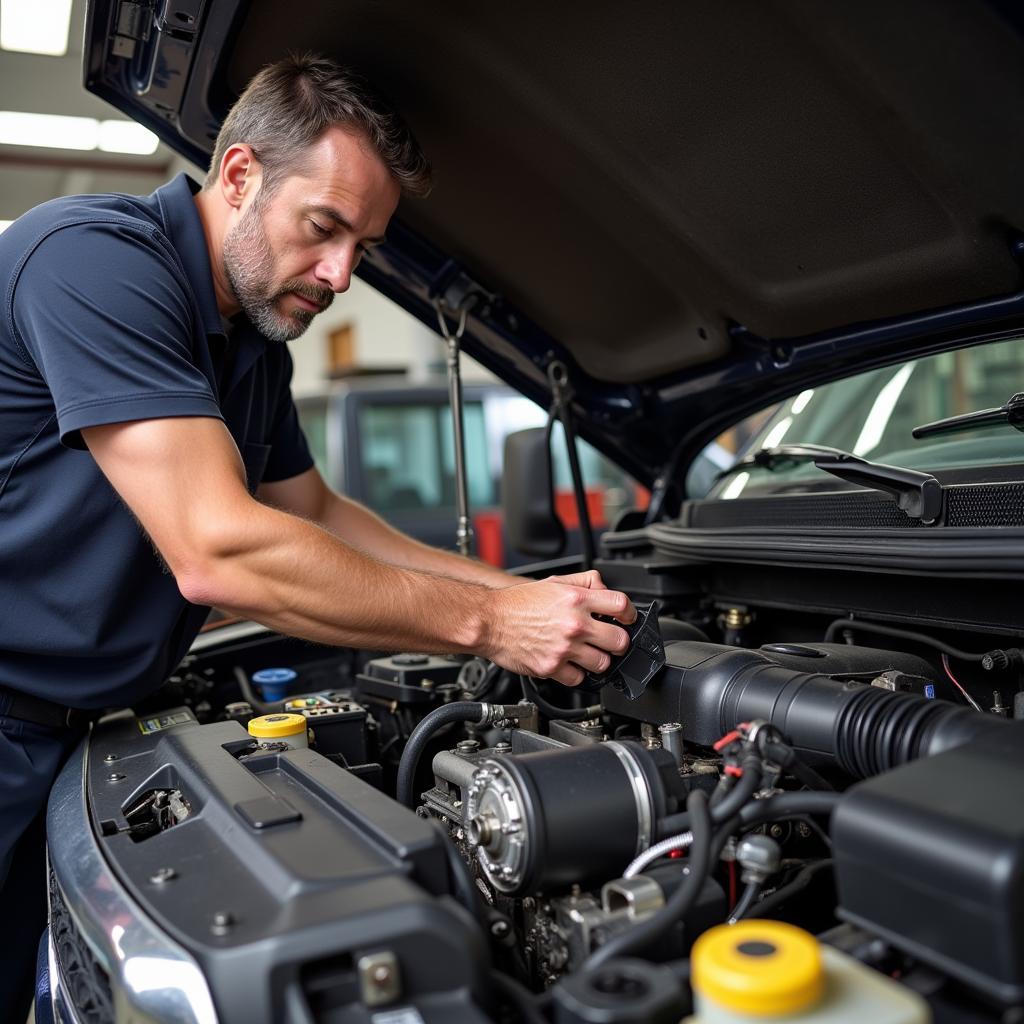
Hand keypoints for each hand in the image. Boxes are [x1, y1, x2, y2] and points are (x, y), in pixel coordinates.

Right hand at [482, 575, 636, 686]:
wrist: (489, 621)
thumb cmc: (517, 603)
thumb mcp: (553, 582)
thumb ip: (583, 582)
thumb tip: (604, 588)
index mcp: (576, 599)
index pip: (622, 605)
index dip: (630, 613)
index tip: (628, 619)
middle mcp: (574, 624)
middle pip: (620, 640)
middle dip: (618, 641)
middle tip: (610, 641)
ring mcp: (564, 648)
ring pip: (603, 664)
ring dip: (599, 660)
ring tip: (588, 654)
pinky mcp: (552, 668)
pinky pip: (579, 679)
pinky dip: (577, 674)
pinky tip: (570, 664)